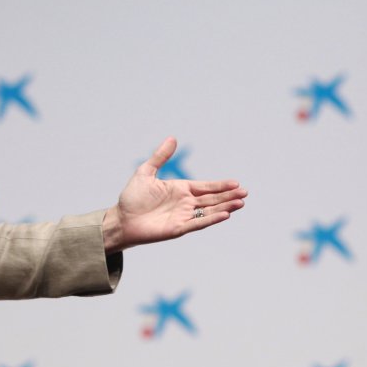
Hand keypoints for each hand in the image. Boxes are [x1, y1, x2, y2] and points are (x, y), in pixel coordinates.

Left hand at [102, 137, 246, 251]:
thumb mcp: (146, 172)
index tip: (236, 183)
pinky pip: (198, 223)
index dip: (221, 185)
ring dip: (225, 207)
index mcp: (180, 189)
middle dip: (228, 196)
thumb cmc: (132, 197)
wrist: (121, 219)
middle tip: (245, 193)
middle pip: (212, 199)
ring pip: (209, 211)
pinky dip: (211, 219)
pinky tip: (224, 215)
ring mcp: (183, 216)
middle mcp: (185, 203)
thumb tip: (172, 138)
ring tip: (240, 203)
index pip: (205, 187)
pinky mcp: (178, 228)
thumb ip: (160, 156)